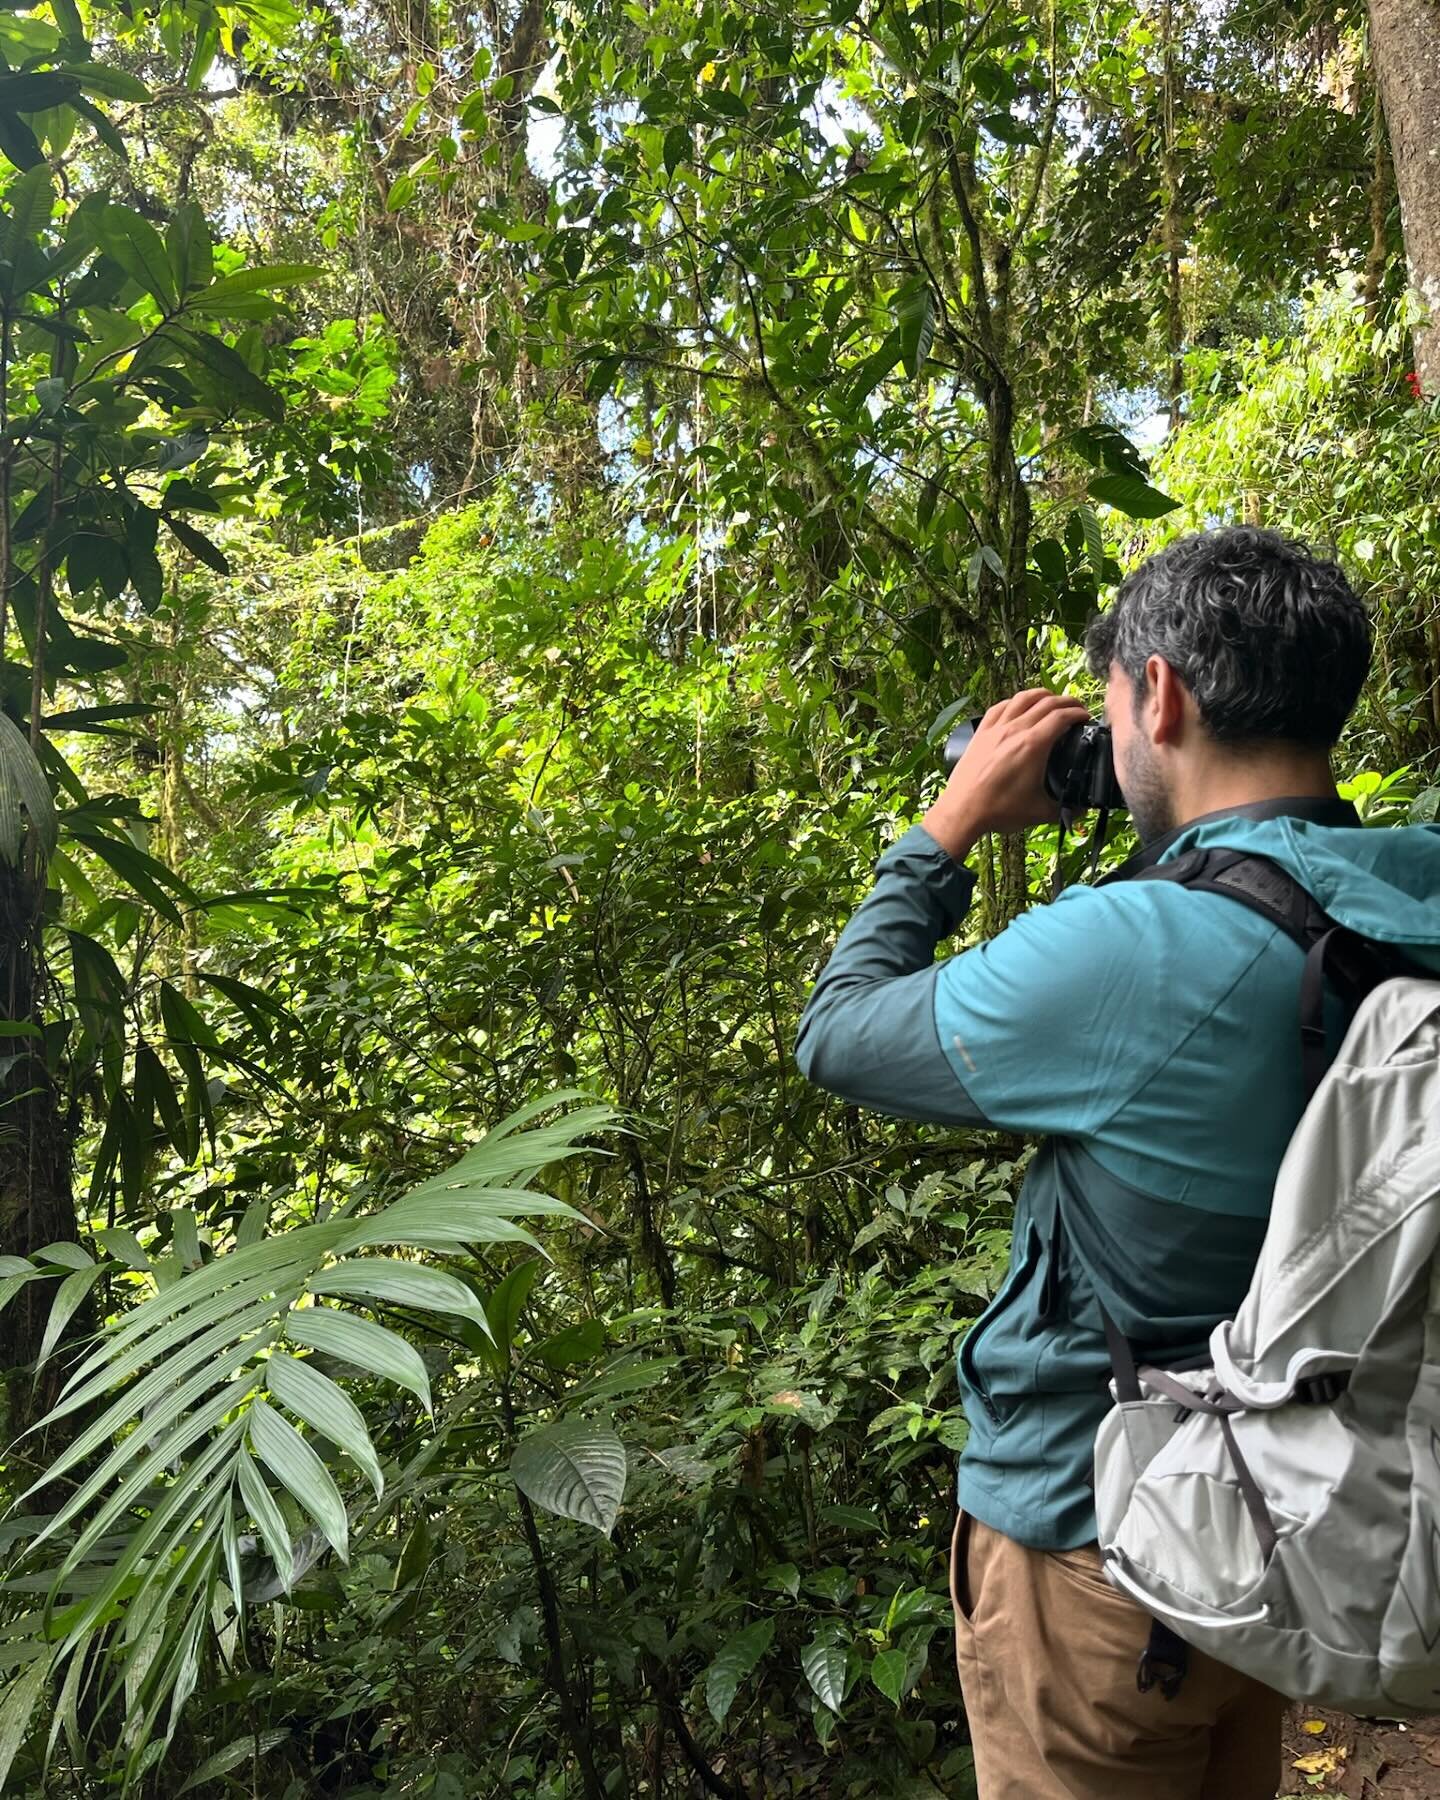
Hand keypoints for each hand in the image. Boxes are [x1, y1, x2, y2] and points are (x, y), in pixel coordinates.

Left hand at [922, 689, 1091, 860]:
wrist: (963, 811)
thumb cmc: (1000, 810)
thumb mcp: (1040, 812)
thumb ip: (1066, 809)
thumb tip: (1083, 809)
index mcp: (1033, 745)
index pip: (1062, 716)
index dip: (1078, 712)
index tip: (1086, 717)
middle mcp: (1015, 730)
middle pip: (1046, 702)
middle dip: (1066, 701)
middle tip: (1076, 707)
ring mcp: (996, 729)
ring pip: (1022, 698)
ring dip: (1042, 694)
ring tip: (1052, 699)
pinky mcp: (981, 733)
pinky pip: (1000, 707)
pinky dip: (1014, 701)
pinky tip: (1019, 705)